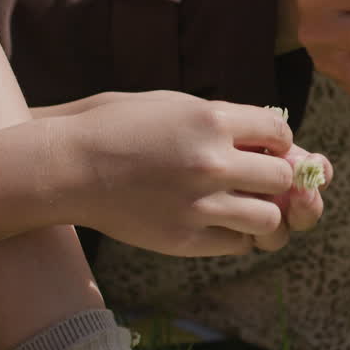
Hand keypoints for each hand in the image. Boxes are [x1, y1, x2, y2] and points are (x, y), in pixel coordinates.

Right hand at [51, 91, 330, 255]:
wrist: (66, 167)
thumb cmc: (116, 127)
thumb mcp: (172, 104)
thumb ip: (222, 119)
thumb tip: (268, 137)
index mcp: (211, 119)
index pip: (279, 133)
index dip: (278, 141)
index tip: (266, 147)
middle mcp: (212, 162)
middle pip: (283, 178)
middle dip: (277, 178)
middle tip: (259, 180)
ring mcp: (199, 204)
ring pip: (270, 220)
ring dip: (264, 213)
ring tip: (247, 207)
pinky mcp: (184, 239)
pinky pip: (238, 245)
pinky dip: (238, 236)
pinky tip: (221, 223)